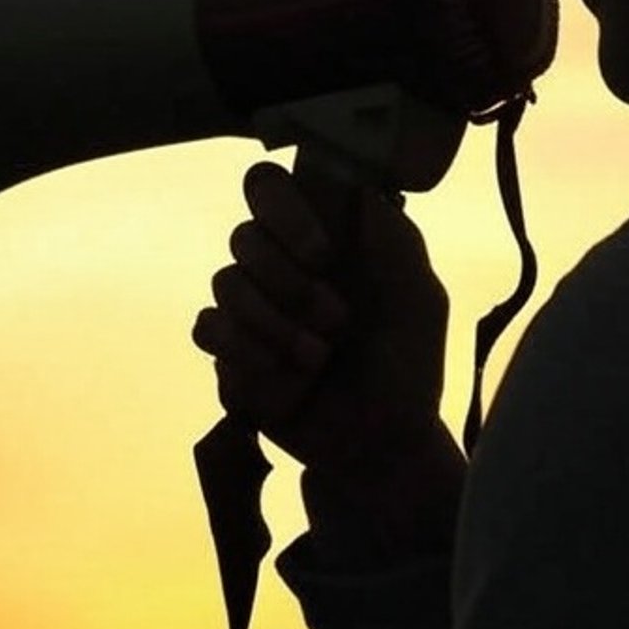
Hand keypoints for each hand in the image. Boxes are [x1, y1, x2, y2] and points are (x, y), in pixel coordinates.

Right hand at [192, 159, 462, 558]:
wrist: (383, 442)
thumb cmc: (407, 365)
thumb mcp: (420, 299)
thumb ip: (395, 240)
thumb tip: (358, 186)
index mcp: (322, 238)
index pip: (270, 186)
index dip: (284, 210)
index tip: (323, 253)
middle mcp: (279, 265)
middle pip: (243, 236)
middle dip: (289, 284)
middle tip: (337, 321)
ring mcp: (250, 309)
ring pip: (225, 284)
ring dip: (277, 326)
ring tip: (320, 359)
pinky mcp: (229, 353)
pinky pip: (209, 329)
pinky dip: (250, 355)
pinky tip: (289, 380)